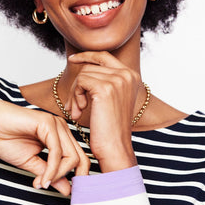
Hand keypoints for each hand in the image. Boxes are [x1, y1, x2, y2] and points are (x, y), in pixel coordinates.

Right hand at [0, 86, 89, 194]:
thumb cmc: (4, 138)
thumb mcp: (31, 163)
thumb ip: (49, 174)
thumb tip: (67, 190)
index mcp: (59, 137)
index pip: (79, 159)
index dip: (76, 178)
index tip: (67, 193)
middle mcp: (61, 129)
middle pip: (79, 159)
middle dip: (71, 179)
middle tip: (61, 192)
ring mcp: (56, 125)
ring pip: (71, 157)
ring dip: (58, 175)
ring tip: (42, 183)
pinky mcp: (47, 124)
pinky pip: (57, 152)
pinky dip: (51, 170)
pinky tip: (41, 179)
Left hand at [65, 51, 139, 171]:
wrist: (115, 148)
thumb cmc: (111, 129)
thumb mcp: (112, 100)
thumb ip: (104, 81)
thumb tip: (84, 65)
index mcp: (131, 76)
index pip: (104, 56)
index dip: (87, 56)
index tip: (73, 59)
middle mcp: (127, 74)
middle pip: (90, 67)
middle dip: (77, 86)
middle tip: (74, 106)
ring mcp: (117, 80)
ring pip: (83, 75)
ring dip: (75, 94)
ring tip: (77, 112)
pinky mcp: (105, 88)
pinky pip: (80, 82)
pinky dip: (75, 97)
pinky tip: (80, 112)